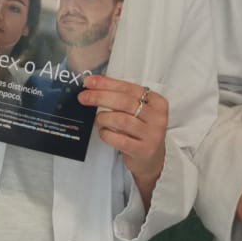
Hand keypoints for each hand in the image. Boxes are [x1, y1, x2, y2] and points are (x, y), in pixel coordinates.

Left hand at [81, 75, 167, 203]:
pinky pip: (120, 140)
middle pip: (125, 102)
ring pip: (122, 120)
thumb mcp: (137, 111)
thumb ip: (120, 97)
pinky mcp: (144, 150)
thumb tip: (93, 84)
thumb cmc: (140, 130)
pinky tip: (104, 132)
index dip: (106, 84)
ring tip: (98, 120)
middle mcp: (157, 117)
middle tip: (84, 97)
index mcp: (157, 102)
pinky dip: (106, 134)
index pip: (129, 88)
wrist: (151, 158)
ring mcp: (152, 135)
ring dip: (103, 118)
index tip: (89, 82)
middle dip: (100, 97)